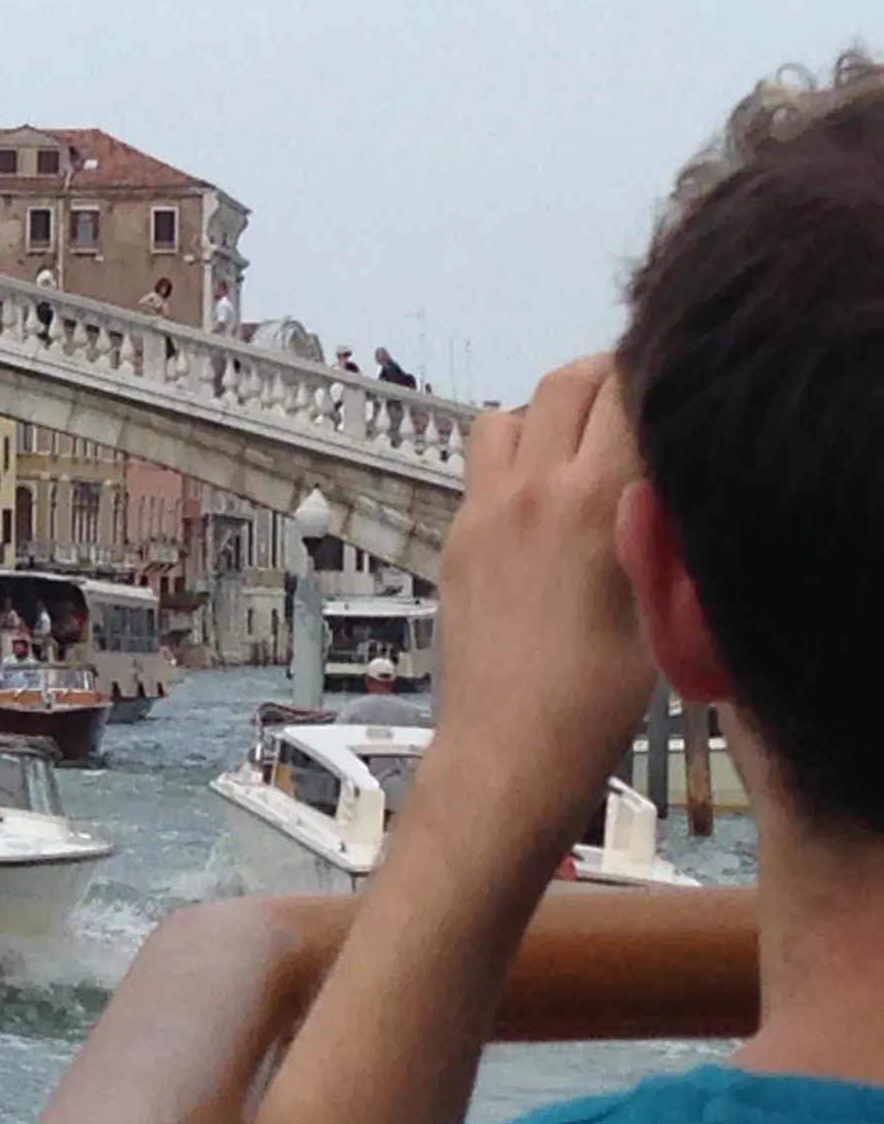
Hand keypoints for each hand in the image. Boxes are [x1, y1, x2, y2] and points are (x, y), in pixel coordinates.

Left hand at [425, 354, 654, 838]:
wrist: (509, 745)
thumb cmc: (600, 693)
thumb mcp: (661, 600)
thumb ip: (658, 521)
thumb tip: (657, 473)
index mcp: (596, 497)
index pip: (626, 390)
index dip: (654, 381)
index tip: (670, 395)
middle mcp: (531, 489)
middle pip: (564, 382)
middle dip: (602, 378)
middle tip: (628, 403)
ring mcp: (482, 512)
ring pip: (505, 416)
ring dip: (542, 416)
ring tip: (574, 451)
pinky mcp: (453, 540)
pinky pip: (480, 472)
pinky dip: (511, 466)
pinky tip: (538, 509)